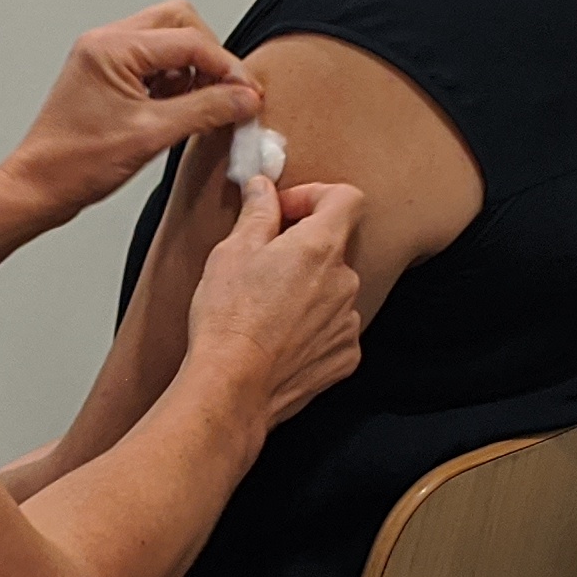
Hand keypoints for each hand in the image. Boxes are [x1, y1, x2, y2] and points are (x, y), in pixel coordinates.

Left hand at [0, 2, 260, 225]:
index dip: (227, 67)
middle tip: (227, 92)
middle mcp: (107, 43)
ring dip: (193, 69)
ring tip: (203, 106)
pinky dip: (175, 81)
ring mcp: (105, 58)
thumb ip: (205, 110)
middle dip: (210, 56)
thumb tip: (244, 98)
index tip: (248, 94)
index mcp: (112, 48)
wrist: (38, 187)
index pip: (189, 40)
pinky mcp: (108, 77)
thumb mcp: (152, 136)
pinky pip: (153, 63)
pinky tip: (181, 111)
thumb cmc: (74, 163)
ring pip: (168, 41)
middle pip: (179, 23)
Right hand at [183, 171, 364, 427]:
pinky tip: (279, 338)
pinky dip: (312, 328)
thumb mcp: (231, 252)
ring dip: (308, 290)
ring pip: (333, 290)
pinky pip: (334, 328)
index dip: (315, 196)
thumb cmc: (228, 320)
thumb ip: (258, 212)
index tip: (285, 211)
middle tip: (262, 264)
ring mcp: (348, 322)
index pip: (346, 198)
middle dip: (302, 249)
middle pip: (335, 247)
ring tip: (266, 309)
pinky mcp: (345, 356)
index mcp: (320, 247)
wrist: (233, 387)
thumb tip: (264, 188)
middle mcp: (345, 282)